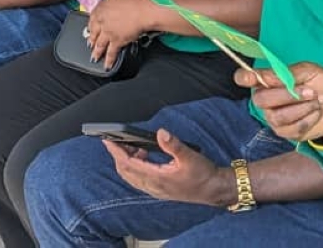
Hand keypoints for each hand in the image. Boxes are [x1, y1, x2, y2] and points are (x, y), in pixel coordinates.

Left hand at [88, 0, 150, 68]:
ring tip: (94, 58)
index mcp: (100, 9)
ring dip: (96, 52)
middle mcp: (101, 21)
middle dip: (91, 40)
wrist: (141, 11)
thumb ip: (109, 7)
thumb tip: (109, 11)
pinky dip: (109, 60)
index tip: (90, 30)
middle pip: (93, 33)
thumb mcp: (116, 0)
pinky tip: (107, 65)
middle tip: (89, 45)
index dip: (91, 27)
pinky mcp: (116, 41)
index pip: (91, 19)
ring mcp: (108, 33)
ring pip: (99, 45)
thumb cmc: (133, 3)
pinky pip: (111, 53)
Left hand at [102, 129, 228, 204]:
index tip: (108, 142)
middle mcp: (153, 187)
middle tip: (115, 141)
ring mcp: (156, 190)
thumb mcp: (190, 156)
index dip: (117, 152)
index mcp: (158, 178)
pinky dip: (135, 168)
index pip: (129, 165)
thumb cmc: (204, 175)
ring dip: (126, 162)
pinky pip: (139, 180)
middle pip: (125, 172)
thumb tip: (161, 133)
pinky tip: (143, 157)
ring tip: (132, 147)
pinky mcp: (159, 190)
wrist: (214, 190)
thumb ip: (173, 145)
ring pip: (131, 177)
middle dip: (118, 156)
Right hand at [245, 62, 322, 144]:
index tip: (247, 78)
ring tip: (317, 101)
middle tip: (310, 91)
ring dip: (302, 108)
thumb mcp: (310, 71)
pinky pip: (292, 128)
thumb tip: (266, 77)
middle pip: (261, 99)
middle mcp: (266, 100)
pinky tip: (316, 112)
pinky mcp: (286, 132)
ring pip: (278, 117)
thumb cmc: (321, 84)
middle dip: (287, 95)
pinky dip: (309, 118)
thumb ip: (288, 73)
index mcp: (268, 80)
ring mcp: (274, 118)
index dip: (243, 78)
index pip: (244, 78)